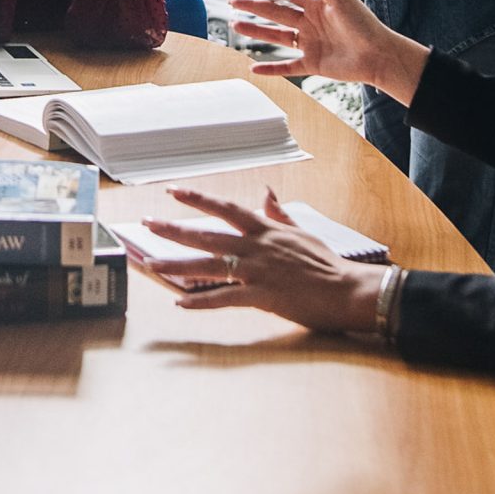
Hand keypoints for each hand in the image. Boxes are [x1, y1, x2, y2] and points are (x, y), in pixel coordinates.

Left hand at [140, 187, 382, 332]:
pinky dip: (201, 300)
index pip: (225, 209)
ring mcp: (257, 271)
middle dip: (174, 229)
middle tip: (147, 224)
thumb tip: (267, 193)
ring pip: (209, 265)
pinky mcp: (262, 295)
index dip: (197, 199)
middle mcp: (256, 246)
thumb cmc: (327, 264)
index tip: (173, 192)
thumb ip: (280, 215)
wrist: (347, 290)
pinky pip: (224, 298)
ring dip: (177, 265)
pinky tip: (181, 301)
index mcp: (266, 230)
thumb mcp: (302, 233)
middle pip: (207, 234)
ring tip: (151, 264)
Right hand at [233, 0, 429, 103]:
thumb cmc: (364, 24)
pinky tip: (253, 68)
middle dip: (254, 7)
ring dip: (256, 31)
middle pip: (275, 13)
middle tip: (233, 2)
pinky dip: (270, 69)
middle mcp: (309, 23)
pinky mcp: (312, 64)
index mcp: (315, 5)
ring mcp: (309, 44)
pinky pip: (287, 67)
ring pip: (276, 37)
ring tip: (235, 25)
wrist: (379, 55)